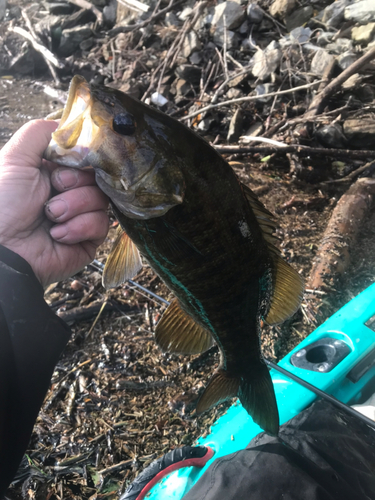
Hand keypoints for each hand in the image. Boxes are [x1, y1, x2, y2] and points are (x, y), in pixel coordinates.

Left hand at [0, 119, 108, 286]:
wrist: (1, 249)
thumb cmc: (1, 204)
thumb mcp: (14, 158)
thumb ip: (40, 132)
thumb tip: (68, 124)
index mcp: (52, 172)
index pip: (83, 156)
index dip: (80, 157)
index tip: (65, 162)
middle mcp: (68, 192)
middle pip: (97, 176)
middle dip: (75, 182)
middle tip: (54, 188)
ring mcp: (80, 216)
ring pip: (101, 199)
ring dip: (74, 206)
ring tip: (51, 216)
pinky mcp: (88, 239)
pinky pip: (101, 224)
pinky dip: (78, 227)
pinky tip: (57, 234)